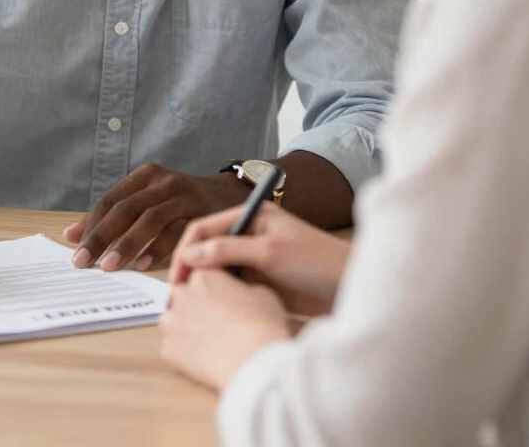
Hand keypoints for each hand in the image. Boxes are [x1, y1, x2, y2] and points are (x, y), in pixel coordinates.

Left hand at [63, 164, 249, 271]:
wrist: (229, 196)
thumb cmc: (179, 204)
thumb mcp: (147, 201)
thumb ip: (113, 218)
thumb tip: (71, 236)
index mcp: (145, 176)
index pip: (110, 200)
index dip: (91, 224)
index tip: (75, 249)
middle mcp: (163, 182)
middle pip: (125, 209)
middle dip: (102, 237)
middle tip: (84, 261)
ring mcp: (184, 196)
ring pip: (149, 219)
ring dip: (127, 244)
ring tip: (110, 266)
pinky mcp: (202, 213)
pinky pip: (176, 232)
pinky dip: (158, 249)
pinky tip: (144, 265)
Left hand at [160, 268, 290, 392]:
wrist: (254, 362)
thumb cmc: (263, 325)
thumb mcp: (263, 293)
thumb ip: (242, 287)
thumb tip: (239, 294)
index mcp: (203, 276)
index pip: (202, 277)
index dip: (214, 291)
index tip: (223, 304)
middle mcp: (182, 294)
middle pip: (184, 297)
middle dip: (195, 308)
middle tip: (215, 324)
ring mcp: (171, 321)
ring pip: (174, 322)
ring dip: (186, 329)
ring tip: (209, 344)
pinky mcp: (168, 349)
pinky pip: (173, 349)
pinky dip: (184, 354)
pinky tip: (204, 361)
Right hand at [169, 202, 348, 315]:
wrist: (353, 288)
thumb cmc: (316, 262)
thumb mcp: (269, 252)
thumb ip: (227, 250)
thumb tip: (189, 254)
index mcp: (249, 216)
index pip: (203, 228)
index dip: (185, 251)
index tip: (175, 278)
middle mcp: (248, 234)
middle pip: (206, 248)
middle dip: (189, 270)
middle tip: (177, 299)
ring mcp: (254, 259)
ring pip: (217, 270)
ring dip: (204, 286)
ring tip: (190, 309)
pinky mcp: (262, 282)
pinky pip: (232, 287)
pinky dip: (220, 297)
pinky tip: (212, 312)